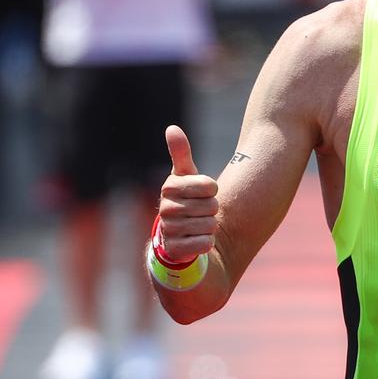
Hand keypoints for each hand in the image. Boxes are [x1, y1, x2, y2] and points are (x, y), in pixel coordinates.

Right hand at [155, 125, 218, 263]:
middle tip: (201, 212)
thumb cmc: (186, 200)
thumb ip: (181, 153)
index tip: (203, 193)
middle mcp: (165, 208)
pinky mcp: (174, 250)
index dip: (212, 190)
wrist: (178, 236)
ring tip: (198, 226)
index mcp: (169, 187)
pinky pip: (205, 244)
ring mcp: (169, 230)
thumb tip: (172, 128)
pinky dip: (207, 243)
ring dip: (210, 227)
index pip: (210, 186)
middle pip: (212, 206)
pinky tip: (197, 241)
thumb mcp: (185, 176)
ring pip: (210, 225)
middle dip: (212, 210)